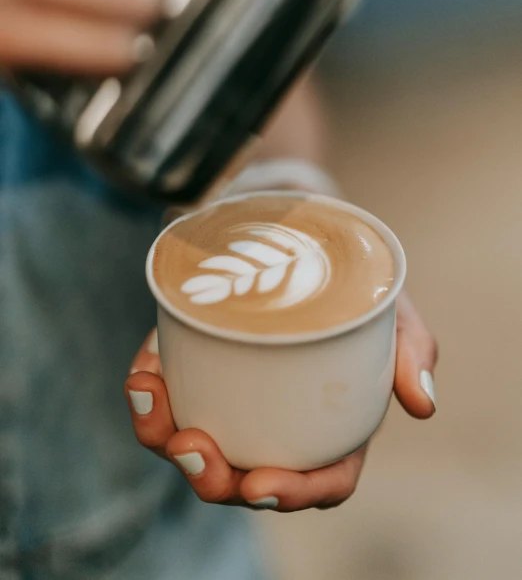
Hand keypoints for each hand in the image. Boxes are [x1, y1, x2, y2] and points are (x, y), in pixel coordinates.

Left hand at [125, 291, 437, 511]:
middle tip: (191, 448)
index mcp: (333, 423)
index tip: (260, 481)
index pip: (321, 478)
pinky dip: (147, 393)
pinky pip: (166, 395)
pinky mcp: (197, 368)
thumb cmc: (351, 278)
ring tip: (150, 399)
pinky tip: (141, 376)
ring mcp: (233, 396)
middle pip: (243, 474)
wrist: (300, 228)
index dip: (293, 492)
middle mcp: (279, 421)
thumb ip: (411, 348)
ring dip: (162, 436)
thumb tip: (423, 404)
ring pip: (193, 442)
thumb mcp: (387, 303)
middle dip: (210, 477)